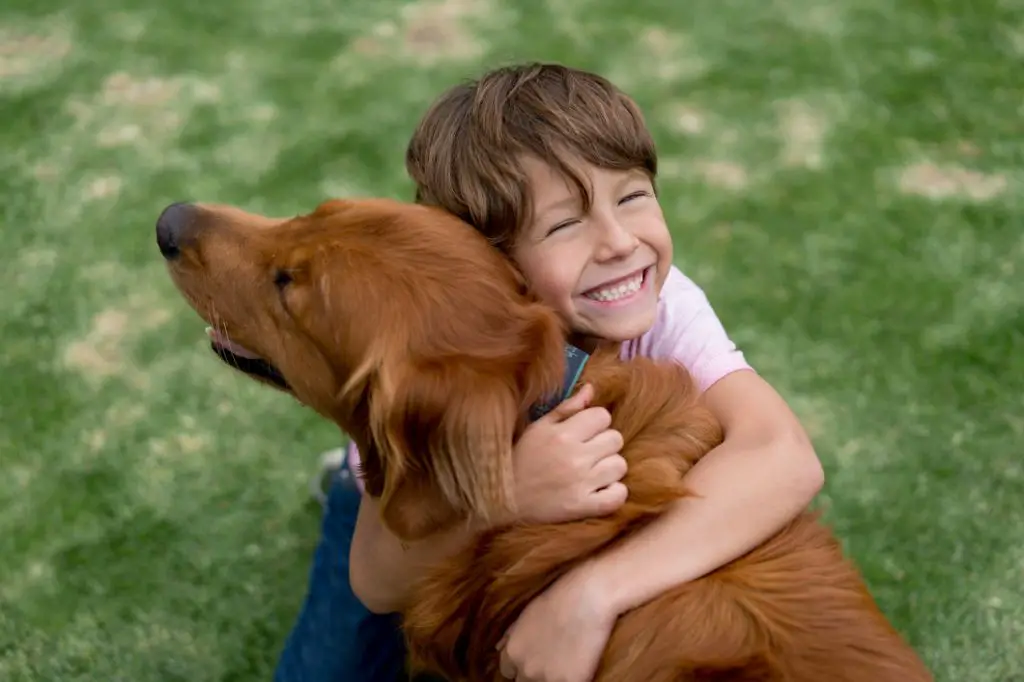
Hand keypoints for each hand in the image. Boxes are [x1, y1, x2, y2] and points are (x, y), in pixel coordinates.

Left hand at [498, 567, 615, 681]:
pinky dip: (570, 679)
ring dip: (550, 678)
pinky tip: (576, 667)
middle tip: (549, 661)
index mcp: (513, 653)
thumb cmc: (557, 600)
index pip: (507, 671)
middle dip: (533, 673)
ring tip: (562, 663)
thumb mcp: (526, 615)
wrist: (586, 600)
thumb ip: (510, 635)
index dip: (520, 665)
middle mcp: (526, 670)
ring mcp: (548, 679)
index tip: (532, 659)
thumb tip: (498, 648)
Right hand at [511, 383, 627, 523]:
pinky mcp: (583, 507)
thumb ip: (567, 408)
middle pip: (615, 439)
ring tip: (592, 472)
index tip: (584, 434)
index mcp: (562, 434)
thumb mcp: (538, 428)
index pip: (602, 416)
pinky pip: (619, 495)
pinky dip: (614, 492)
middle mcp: (574, 457)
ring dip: (609, 468)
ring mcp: (581, 484)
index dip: (596, 423)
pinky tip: (600, 490)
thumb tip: (591, 388)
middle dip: (604, 444)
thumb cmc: (522, 459)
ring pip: (620, 465)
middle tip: (588, 453)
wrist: (503, 501)